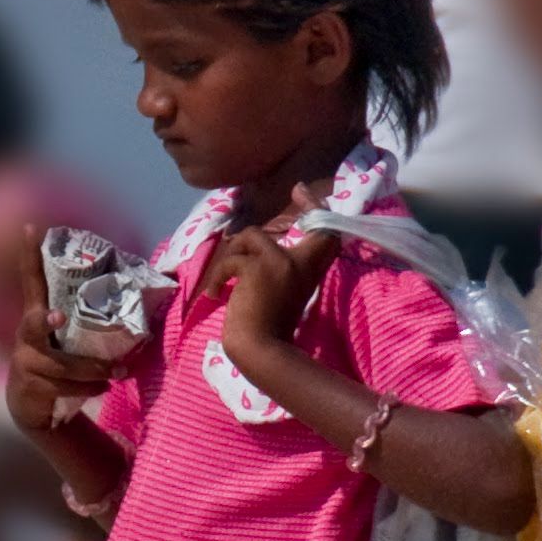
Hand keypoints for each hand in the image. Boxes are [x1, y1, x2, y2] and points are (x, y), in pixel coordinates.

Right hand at [6, 226, 120, 433]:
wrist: (31, 406)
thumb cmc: (57, 364)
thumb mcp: (65, 340)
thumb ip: (84, 323)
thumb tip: (134, 299)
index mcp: (37, 316)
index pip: (31, 281)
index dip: (29, 255)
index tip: (31, 227)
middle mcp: (26, 337)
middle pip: (33, 325)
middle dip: (45, 321)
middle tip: (59, 316)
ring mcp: (25, 364)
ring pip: (60, 366)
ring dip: (93, 370)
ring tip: (118, 372)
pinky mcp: (31, 389)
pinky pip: (64, 388)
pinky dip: (89, 388)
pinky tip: (103, 388)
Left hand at [217, 220, 337, 366]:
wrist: (260, 351)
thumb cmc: (267, 333)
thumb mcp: (280, 296)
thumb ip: (276, 272)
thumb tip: (248, 247)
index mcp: (308, 271)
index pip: (325, 231)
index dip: (316, 208)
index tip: (302, 189)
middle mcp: (300, 262)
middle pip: (306, 223)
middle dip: (304, 207)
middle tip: (271, 222)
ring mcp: (280, 262)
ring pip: (251, 235)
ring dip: (234, 255)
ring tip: (226, 281)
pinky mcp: (257, 268)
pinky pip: (231, 260)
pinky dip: (219, 277)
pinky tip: (216, 295)